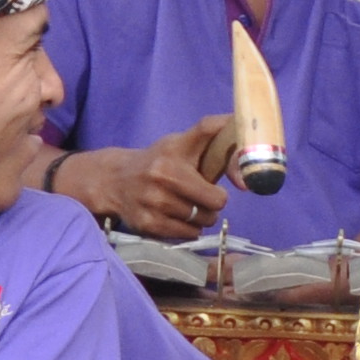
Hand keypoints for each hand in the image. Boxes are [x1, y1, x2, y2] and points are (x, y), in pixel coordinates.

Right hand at [60, 118, 233, 238]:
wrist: (116, 179)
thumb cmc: (159, 159)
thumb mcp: (182, 140)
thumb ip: (212, 130)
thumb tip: (243, 124)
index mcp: (171, 162)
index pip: (215, 190)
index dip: (221, 191)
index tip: (220, 188)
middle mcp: (160, 185)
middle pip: (213, 208)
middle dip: (212, 203)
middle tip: (201, 195)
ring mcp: (152, 207)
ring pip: (200, 223)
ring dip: (200, 217)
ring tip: (187, 204)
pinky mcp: (147, 226)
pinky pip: (186, 235)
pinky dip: (188, 229)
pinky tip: (177, 216)